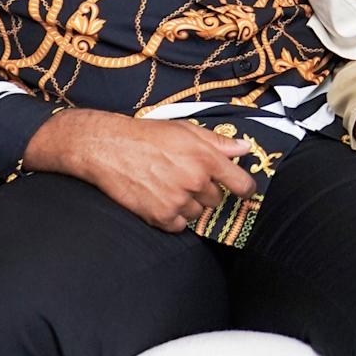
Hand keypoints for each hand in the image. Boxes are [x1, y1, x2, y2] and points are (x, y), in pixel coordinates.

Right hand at [24, 108, 257, 232]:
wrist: (109, 148)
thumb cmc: (148, 136)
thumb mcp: (186, 130)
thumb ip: (218, 142)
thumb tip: (244, 148)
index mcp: (206, 158)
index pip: (241, 183)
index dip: (246, 189)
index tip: (244, 191)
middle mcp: (196, 181)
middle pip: (216, 199)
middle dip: (205, 191)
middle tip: (186, 178)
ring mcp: (178, 200)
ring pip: (198, 213)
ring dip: (189, 204)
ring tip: (169, 187)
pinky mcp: (160, 216)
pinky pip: (179, 226)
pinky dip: (174, 217)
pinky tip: (161, 199)